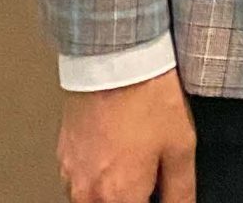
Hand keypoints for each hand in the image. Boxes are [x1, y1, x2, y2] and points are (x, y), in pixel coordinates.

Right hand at [57, 69, 195, 202]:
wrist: (114, 55)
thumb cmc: (147, 95)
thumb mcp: (180, 145)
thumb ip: (180, 190)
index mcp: (120, 196)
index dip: (149, 201)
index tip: (155, 193)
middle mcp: (89, 192)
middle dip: (129, 198)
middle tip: (145, 180)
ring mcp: (71, 174)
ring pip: (89, 202)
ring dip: (108, 193)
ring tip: (129, 165)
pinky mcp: (62, 154)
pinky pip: (77, 181)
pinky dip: (94, 177)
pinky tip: (112, 153)